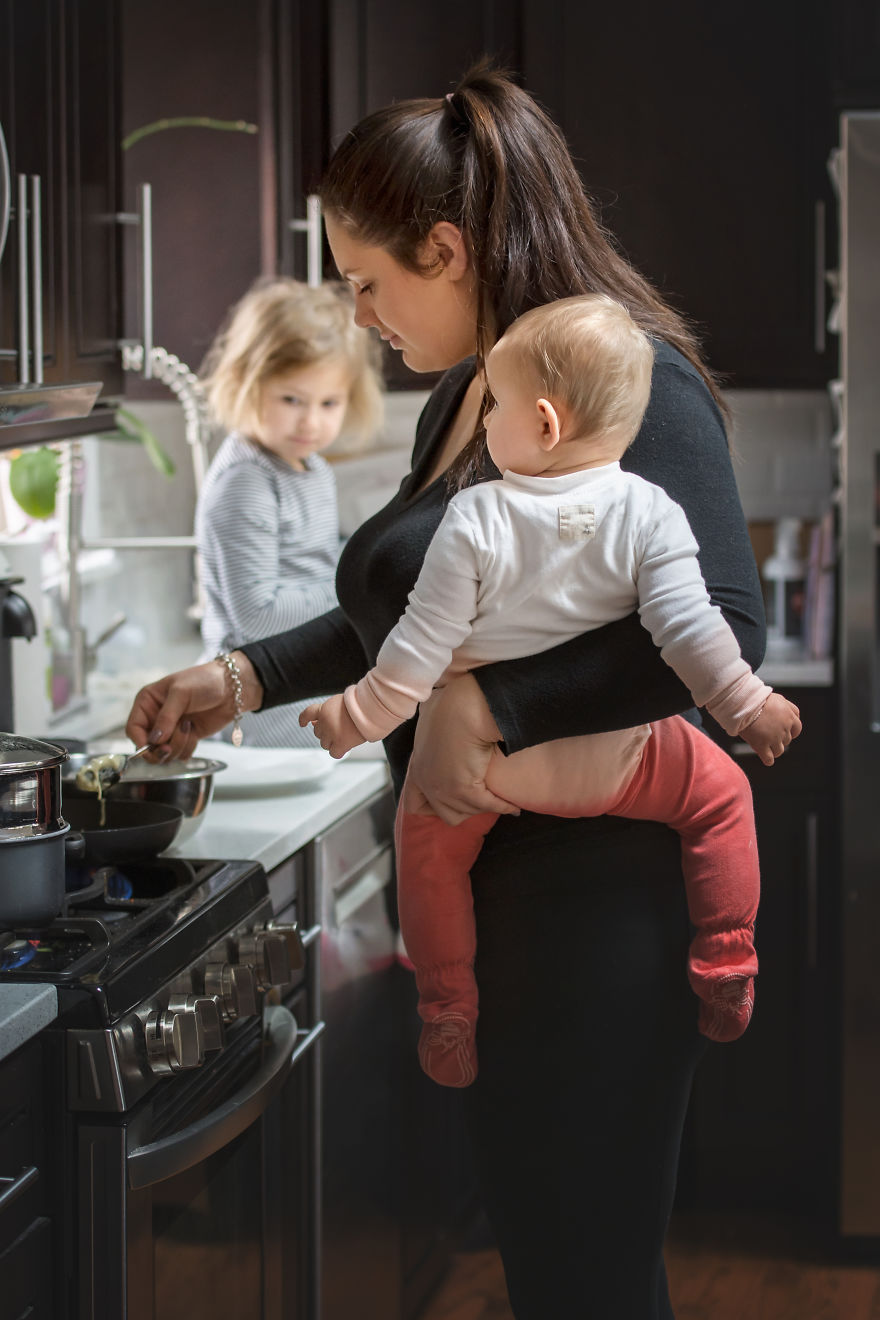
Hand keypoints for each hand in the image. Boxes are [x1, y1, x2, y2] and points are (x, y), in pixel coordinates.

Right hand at [124, 651, 262, 760]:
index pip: (133, 728)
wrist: (233, 688)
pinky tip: (195, 733)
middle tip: (170, 746)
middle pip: (147, 746)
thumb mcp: (181, 692)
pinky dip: (187, 748)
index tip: (153, 747)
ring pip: (164, 753)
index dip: (140, 742)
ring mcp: (171, 729)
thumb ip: (166, 717)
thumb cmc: (204, 681)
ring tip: (189, 727)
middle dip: (160, 749)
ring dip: (177, 745)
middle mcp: (156, 717)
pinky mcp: (185, 738)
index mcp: (148, 702)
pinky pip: (180, 754)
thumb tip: (154, 739)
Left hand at [299, 694, 365, 758]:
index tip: (303, 723)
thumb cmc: (359, 703)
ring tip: (345, 736)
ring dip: (333, 742)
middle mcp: (325, 722)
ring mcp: (331, 733)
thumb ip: (328, 710)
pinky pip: (334, 753)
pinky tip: (344, 748)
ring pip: (324, 744)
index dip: (304, 719)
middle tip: (338, 730)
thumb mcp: (340, 701)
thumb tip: (315, 722)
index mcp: (324, 709)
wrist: (370, 708)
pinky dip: (338, 752)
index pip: (308, 713)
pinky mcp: (340, 743)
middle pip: (318, 733)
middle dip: (326, 732)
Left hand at [406, 672, 520, 824]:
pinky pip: (486, 806)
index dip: (433, 807)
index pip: (414, 804)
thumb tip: (434, 714)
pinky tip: (514, 806)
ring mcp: (441, 788)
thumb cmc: (450, 702)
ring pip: (467, 813)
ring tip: (499, 800)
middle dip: (464, 809)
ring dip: (484, 808)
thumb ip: (431, 726)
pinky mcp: (462, 790)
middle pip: (444, 814)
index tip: (453, 800)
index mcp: (416, 767)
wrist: (464, 706)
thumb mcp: (430, 717)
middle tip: (482, 799)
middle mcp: (425, 782)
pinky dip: (502, 807)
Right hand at [739, 693, 801, 765]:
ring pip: (779, 751)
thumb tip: (795, 717)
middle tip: (768, 734)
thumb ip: (790, 709)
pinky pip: (769, 759)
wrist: (743, 704)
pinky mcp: (761, 746)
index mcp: (789, 717)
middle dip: (779, 739)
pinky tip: (764, 756)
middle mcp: (784, 729)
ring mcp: (773, 739)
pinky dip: (768, 759)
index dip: (790, 732)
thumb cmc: (758, 699)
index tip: (784, 732)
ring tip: (765, 744)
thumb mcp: (779, 699)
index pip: (797, 730)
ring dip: (774, 749)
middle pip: (786, 741)